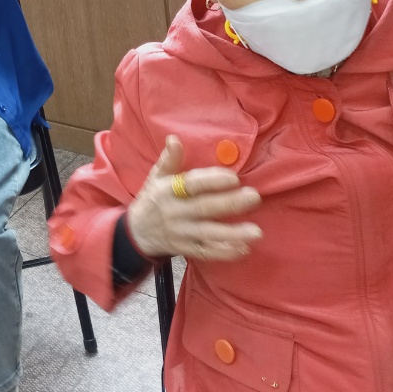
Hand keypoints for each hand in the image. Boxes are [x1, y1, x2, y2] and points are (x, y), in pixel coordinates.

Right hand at [125, 135, 262, 260]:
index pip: (191, 185)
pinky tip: (244, 249)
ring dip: (233, 233)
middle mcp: (175, 212)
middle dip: (230, 203)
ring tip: (257, 232)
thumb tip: (174, 138)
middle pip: (204, 208)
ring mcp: (181, 233)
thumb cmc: (153, 199)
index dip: (212, 181)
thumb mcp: (156, 177)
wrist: (136, 233)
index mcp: (169, 191)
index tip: (233, 178)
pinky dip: (225, 252)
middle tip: (254, 197)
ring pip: (208, 234)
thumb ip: (169, 159)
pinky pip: (207, 252)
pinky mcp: (186, 249)